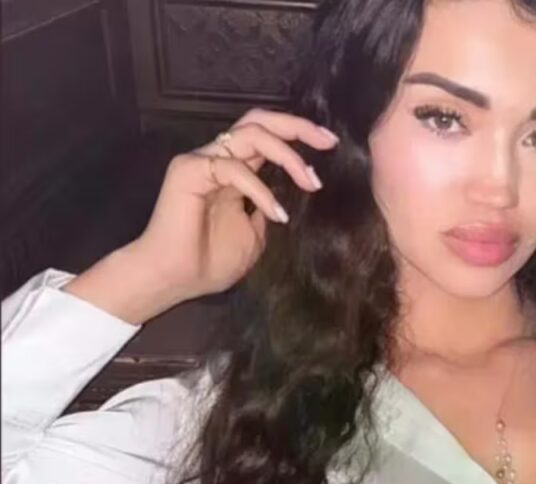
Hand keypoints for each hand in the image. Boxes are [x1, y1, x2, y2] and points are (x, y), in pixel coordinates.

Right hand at [126, 108, 338, 299]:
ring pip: (251, 134)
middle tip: (328, 141)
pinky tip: (277, 214)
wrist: (174, 280)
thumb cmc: (209, 262)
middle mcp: (219, 159)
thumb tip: (285, 203)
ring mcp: (203, 161)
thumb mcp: (254, 237)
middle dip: (297, 126)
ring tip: (311, 183)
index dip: (299, 135)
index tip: (330, 145)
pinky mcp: (189, 170)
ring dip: (288, 156)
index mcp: (236, 171)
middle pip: (259, 121)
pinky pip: (234, 169)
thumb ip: (267, 213)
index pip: (268, 137)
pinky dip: (262, 190)